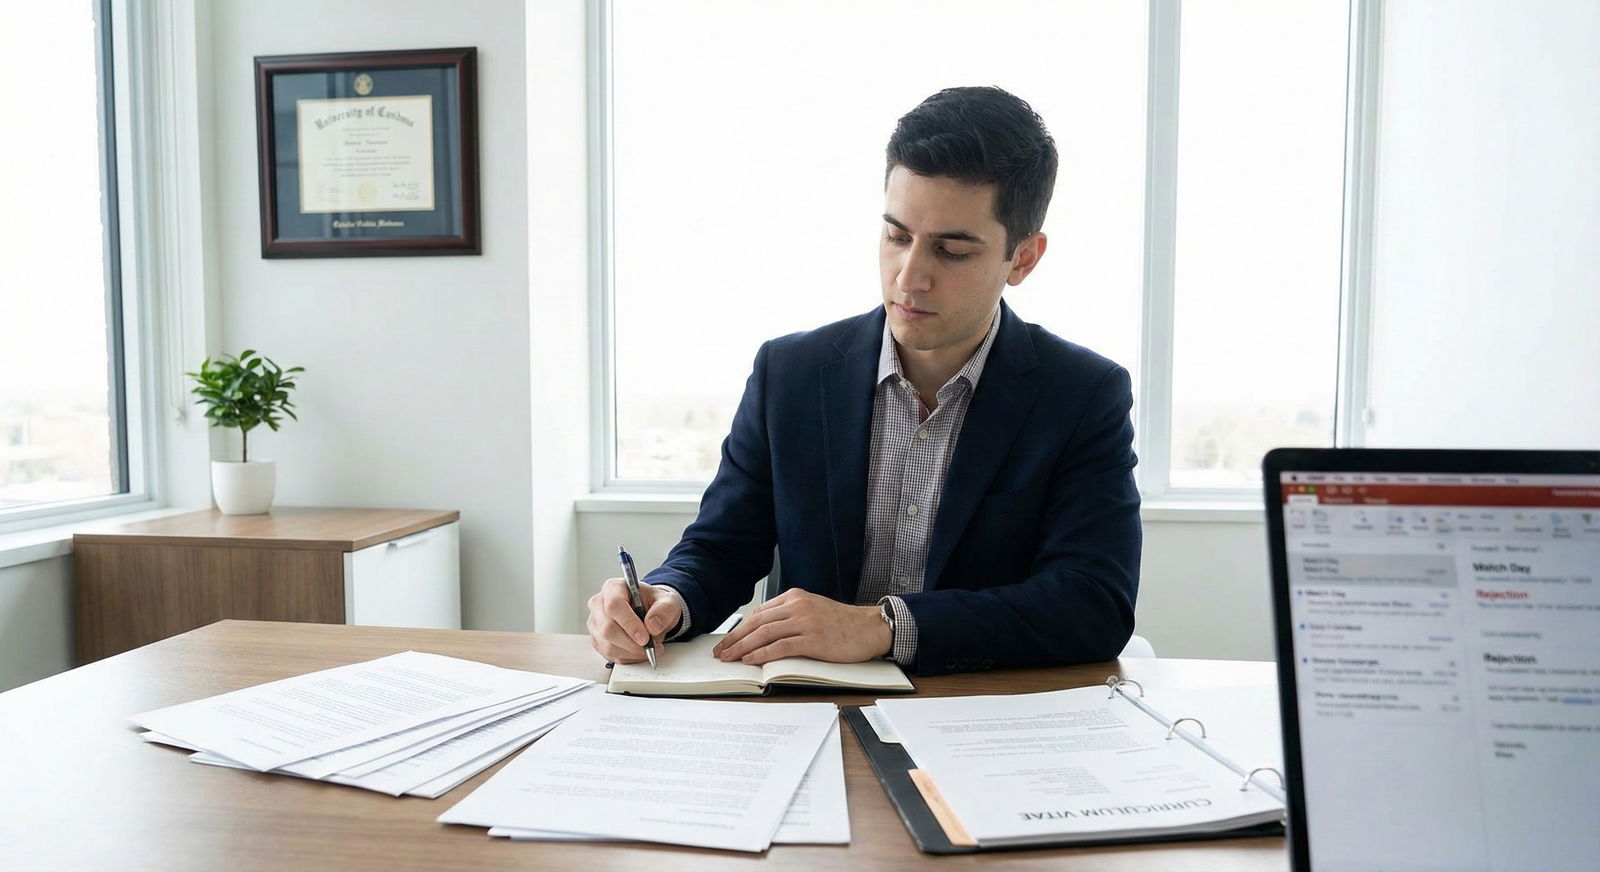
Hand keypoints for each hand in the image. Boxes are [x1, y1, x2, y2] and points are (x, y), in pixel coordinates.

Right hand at [586, 578, 681, 663]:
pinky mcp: (597, 640)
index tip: (645, 637)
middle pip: (608, 629)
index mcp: (614, 588)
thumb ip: (664, 610)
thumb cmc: (655, 604)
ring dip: (632, 652)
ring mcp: (596, 623)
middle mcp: (599, 604)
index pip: (614, 605)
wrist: (652, 612)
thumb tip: (653, 626)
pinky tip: (639, 651)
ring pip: (608, 645)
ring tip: (649, 648)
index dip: (629, 624)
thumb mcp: (668, 601)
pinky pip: (609, 655)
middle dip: (632, 643)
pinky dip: (628, 657)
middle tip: (652, 646)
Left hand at [712, 589, 891, 664]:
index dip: (740, 628)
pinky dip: (762, 654)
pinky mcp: (813, 639)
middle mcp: (797, 606)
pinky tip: (751, 660)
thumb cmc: (842, 623)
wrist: (869, 627)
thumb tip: (764, 634)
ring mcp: (805, 621)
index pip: (759, 613)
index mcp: (794, 597)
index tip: (728, 640)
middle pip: (757, 622)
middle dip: (735, 638)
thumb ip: (790, 617)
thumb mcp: (812, 610)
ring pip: (765, 633)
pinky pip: (781, 646)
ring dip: (743, 647)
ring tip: (730, 658)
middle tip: (721, 652)